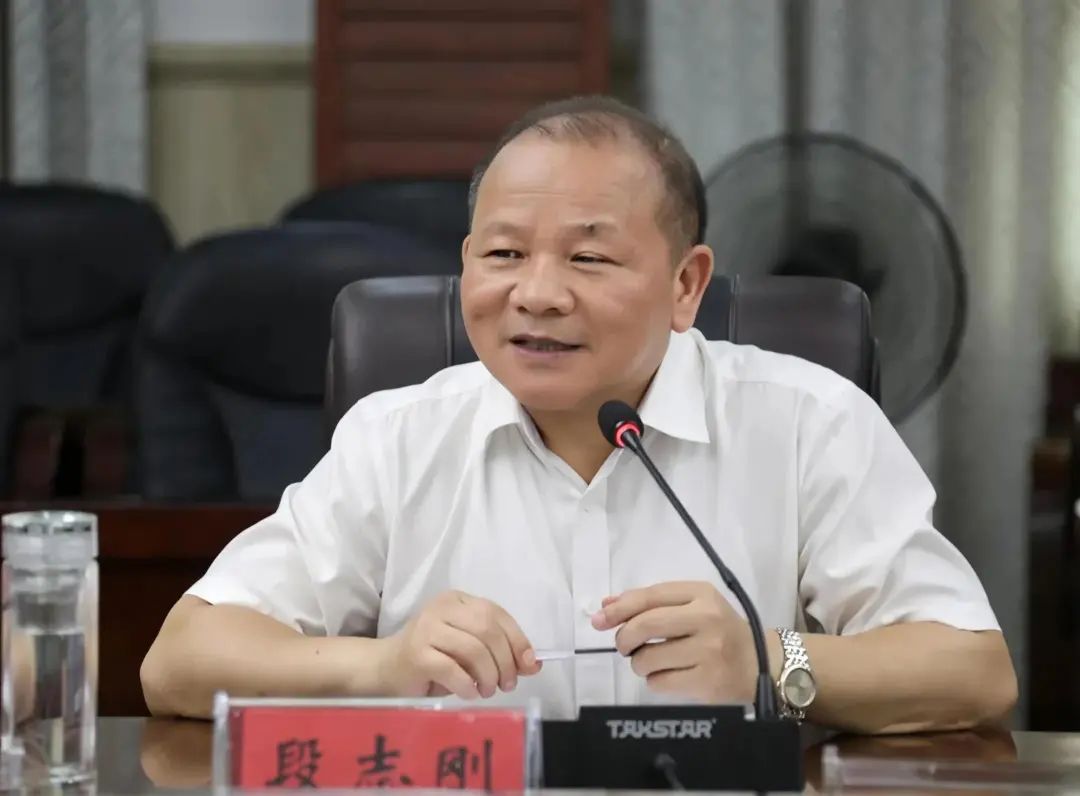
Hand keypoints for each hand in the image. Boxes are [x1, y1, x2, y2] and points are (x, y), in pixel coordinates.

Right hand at [378, 591, 540, 699]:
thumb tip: (534, 664)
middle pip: (488, 629)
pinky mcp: (417, 653)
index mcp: (457, 600)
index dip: (517, 639)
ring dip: (489, 675)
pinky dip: (468, 685)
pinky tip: (470, 693)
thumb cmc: (433, 659)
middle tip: (507, 684)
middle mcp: (441, 608)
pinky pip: (453, 669)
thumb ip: (499, 652)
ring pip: (474, 649)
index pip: (496, 613)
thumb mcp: (469, 650)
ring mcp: (426, 628)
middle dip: (505, 660)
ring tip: (488, 691)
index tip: (528, 664)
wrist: (386, 669)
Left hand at [591, 581, 756, 702]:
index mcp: (701, 594)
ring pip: (647, 657)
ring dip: (639, 663)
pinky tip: (669, 675)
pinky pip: (659, 682)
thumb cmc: (719, 630)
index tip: (600, 619)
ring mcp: (708, 651)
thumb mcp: (693, 606)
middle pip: (645, 625)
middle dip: (623, 638)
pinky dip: (654, 680)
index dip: (620, 608)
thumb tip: (606, 606)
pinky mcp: (706, 681)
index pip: (650, 596)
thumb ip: (650, 603)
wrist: (760, 663)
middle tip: (624, 646)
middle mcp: (706, 619)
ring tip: (652, 661)